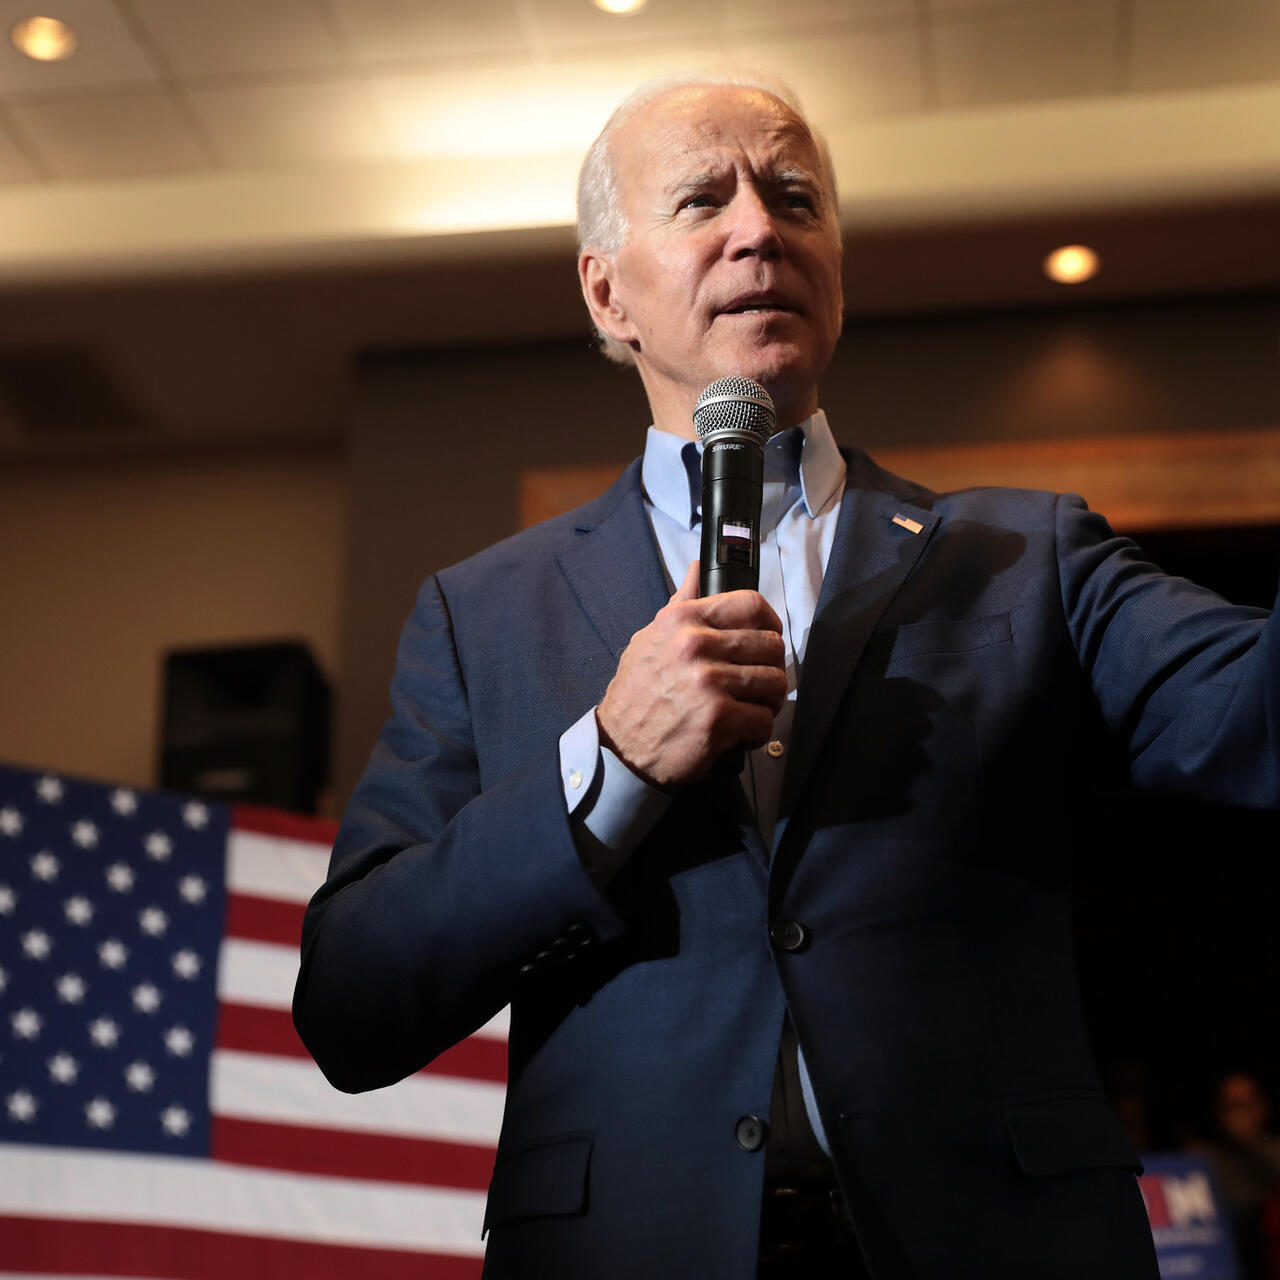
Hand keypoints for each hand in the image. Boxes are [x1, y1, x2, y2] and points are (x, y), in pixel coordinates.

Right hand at [596, 561, 786, 789]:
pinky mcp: (717, 718)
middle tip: (755, 686)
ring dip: (767, 702)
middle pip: (770, 646)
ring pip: (774, 683)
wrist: (618, 747)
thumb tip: (698, 569)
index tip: (767, 640)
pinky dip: (756, 732)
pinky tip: (738, 734)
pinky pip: (764, 720)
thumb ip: (682, 604)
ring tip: (748, 710)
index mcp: (683, 619)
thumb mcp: (651, 638)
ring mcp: (708, 681)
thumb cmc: (637, 693)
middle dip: (770, 669)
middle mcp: (695, 644)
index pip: (751, 605)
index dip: (770, 623)